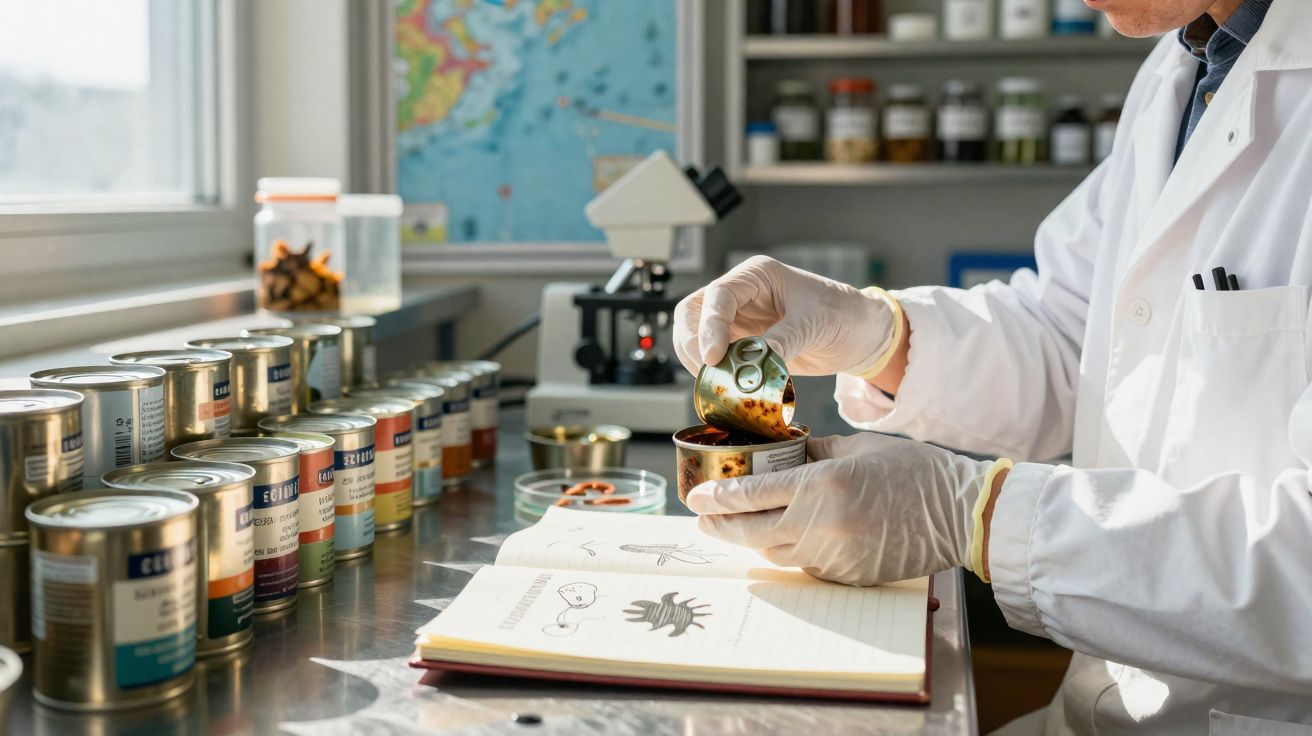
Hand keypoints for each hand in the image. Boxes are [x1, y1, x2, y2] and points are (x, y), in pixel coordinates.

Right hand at [673, 256, 894, 375]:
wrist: (859, 335)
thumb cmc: (843, 315)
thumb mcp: (817, 323)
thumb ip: (785, 340)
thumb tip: (754, 362)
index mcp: (758, 276)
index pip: (719, 295)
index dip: (710, 325)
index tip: (714, 356)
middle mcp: (742, 294)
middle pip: (693, 312)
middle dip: (692, 341)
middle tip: (706, 371)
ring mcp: (739, 319)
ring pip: (696, 335)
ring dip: (697, 359)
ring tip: (716, 381)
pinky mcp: (742, 344)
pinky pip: (714, 357)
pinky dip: (713, 372)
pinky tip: (724, 385)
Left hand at [684, 432, 1002, 585]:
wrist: (959, 513)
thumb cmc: (913, 471)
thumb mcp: (856, 448)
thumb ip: (811, 453)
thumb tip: (777, 455)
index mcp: (822, 485)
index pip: (751, 494)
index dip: (716, 496)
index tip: (694, 496)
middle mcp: (821, 524)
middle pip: (750, 532)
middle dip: (720, 525)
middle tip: (703, 518)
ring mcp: (834, 555)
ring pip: (774, 553)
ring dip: (752, 540)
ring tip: (737, 526)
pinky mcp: (847, 575)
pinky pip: (804, 565)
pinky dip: (790, 551)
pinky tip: (784, 537)